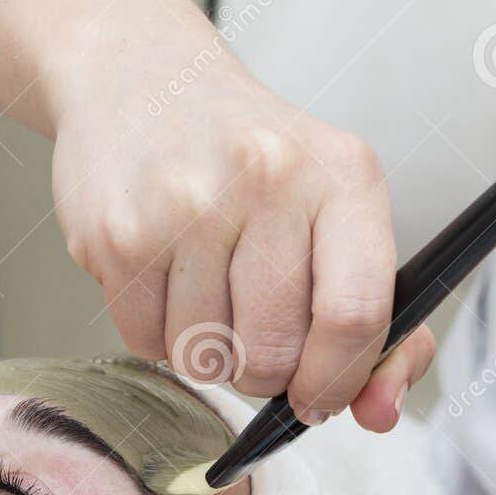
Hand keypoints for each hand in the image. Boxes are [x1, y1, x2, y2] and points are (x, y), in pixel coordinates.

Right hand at [49, 50, 433, 430]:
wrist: (143, 83)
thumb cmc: (248, 155)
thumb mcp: (333, 210)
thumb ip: (374, 320)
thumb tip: (377, 411)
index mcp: (341, 174)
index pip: (355, 313)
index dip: (339, 378)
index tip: (321, 397)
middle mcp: (266, 180)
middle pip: (273, 352)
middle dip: (265, 373)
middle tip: (255, 336)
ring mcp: (184, 207)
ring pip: (204, 358)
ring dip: (207, 351)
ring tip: (205, 288)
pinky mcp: (118, 235)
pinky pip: (146, 343)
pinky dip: (158, 332)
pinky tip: (163, 277)